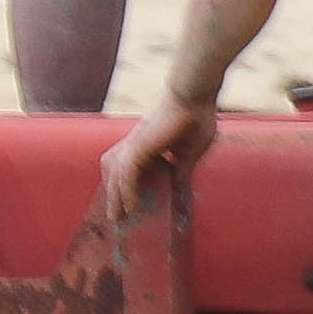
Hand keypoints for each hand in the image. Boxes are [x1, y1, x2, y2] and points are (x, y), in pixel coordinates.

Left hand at [97, 91, 218, 225]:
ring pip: (116, 176)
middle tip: (115, 217)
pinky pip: (126, 176)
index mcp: (147, 142)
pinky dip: (127, 193)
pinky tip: (132, 208)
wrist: (195, 96)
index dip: (126, 187)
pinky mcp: (138, 146)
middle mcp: (136, 143)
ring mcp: (135, 144)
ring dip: (115, 197)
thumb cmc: (198, 116)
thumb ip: (182, 169)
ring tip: (118, 217)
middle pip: (116, 173)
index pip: (130, 168)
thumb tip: (177, 186)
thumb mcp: (191, 152)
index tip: (130, 205)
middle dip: (114, 196)